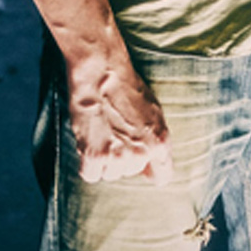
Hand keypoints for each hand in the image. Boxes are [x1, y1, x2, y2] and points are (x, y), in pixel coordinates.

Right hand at [67, 58, 172, 183]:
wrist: (102, 74)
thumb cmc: (127, 89)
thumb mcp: (154, 115)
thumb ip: (157, 145)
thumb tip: (154, 174)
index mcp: (161, 143)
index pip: (162, 177)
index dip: (150, 170)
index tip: (144, 165)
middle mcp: (141, 153)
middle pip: (130, 172)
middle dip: (123, 157)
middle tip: (116, 132)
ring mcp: (117, 157)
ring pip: (110, 174)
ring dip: (104, 160)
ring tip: (103, 134)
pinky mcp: (94, 157)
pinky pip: (91, 175)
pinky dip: (88, 163)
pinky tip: (91, 142)